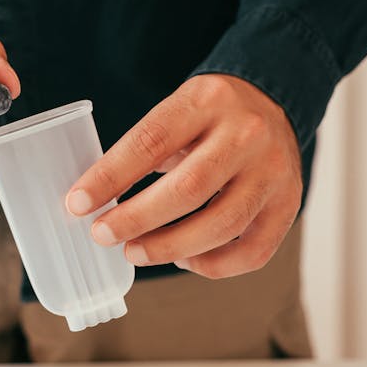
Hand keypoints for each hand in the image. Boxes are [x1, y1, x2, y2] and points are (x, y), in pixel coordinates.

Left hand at [66, 74, 301, 278]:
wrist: (273, 103)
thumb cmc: (210, 116)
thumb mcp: (178, 110)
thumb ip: (143, 148)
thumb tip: (92, 200)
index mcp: (207, 100)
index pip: (151, 141)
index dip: (110, 176)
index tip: (77, 203)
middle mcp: (247, 134)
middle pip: (188, 189)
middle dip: (137, 219)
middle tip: (103, 235)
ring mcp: (274, 171)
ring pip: (221, 225)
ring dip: (170, 248)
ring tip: (134, 252)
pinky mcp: (289, 203)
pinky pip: (252, 251)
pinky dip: (212, 265)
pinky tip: (184, 259)